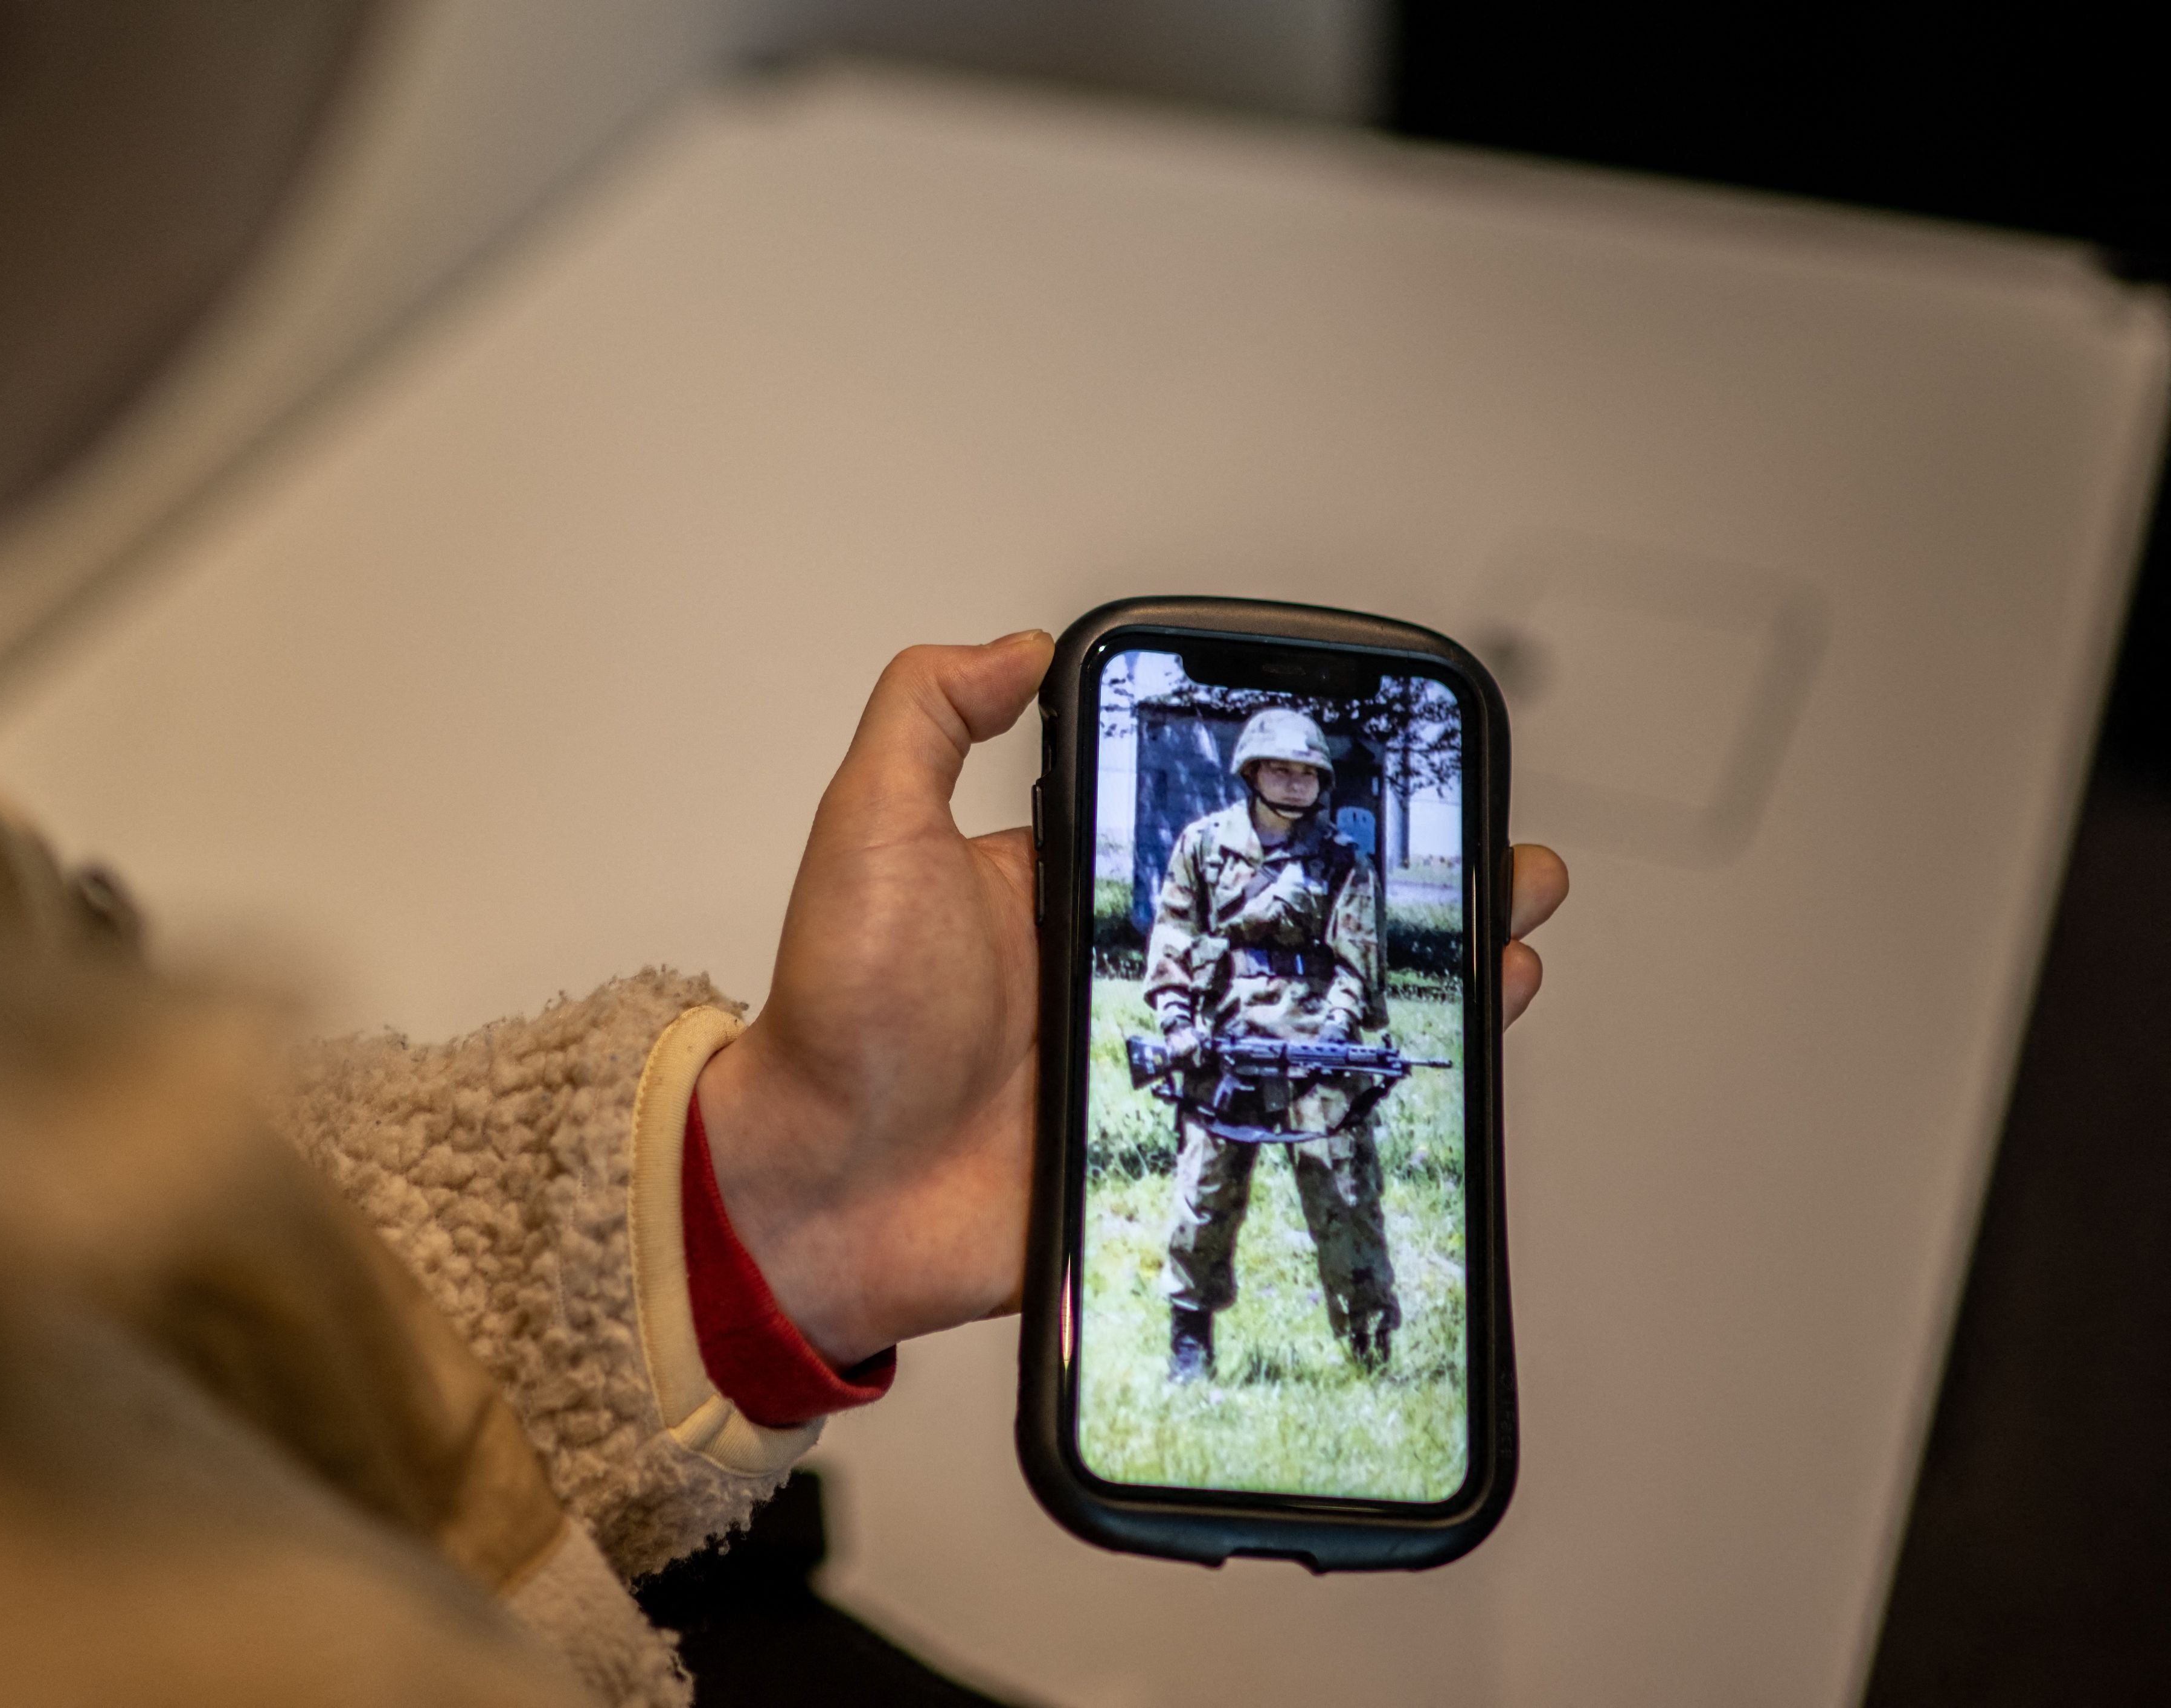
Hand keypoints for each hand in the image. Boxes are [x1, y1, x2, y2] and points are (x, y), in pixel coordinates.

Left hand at [697, 634, 1572, 1364]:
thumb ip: (928, 719)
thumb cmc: (835, 1017)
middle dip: (1404, 890)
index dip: (1306, 810)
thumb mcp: (870, 829)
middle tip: (1497, 861)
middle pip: (1295, 923)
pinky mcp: (1164, 1150)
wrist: (820, 1193)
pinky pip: (1290, 1116)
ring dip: (1422, 980)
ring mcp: (1155, 1066)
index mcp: (1068, 893)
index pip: (1214, 835)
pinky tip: (1452, 1058)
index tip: (1385, 777)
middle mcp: (1123, 975)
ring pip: (1317, 1014)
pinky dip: (1374, 1089)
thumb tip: (1011, 643)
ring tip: (1508, 944)